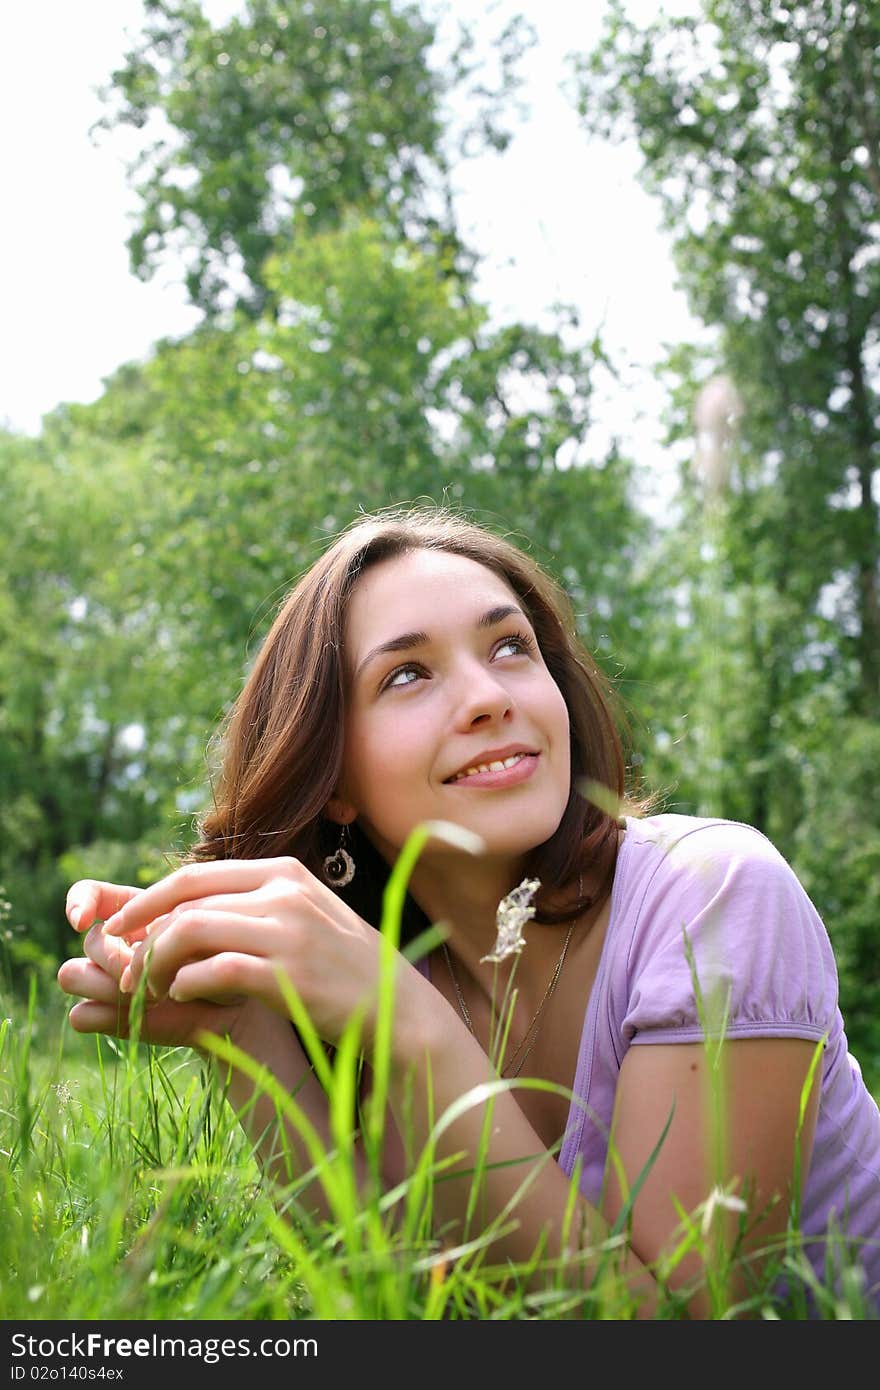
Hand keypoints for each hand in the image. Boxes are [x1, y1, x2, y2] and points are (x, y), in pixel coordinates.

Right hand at [58, 880, 255, 1049]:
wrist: (242, 998)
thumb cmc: (231, 952)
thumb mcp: (206, 929)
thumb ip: (168, 929)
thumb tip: (126, 956)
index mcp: (137, 913)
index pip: (89, 896)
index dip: (79, 902)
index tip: (82, 921)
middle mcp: (118, 944)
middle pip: (90, 941)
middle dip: (117, 957)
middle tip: (156, 973)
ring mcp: (110, 982)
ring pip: (72, 974)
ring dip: (104, 985)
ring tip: (153, 997)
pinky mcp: (111, 1018)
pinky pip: (80, 1015)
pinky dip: (104, 1016)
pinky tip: (140, 1016)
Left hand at [101, 857, 424, 1051]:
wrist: (396, 1008)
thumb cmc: (342, 968)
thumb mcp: (303, 917)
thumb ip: (253, 905)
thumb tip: (186, 911)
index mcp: (283, 873)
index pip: (193, 876)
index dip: (145, 902)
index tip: (118, 929)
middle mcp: (284, 894)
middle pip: (185, 906)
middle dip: (144, 941)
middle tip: (128, 975)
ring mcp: (288, 933)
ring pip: (190, 933)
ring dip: (157, 964)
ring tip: (151, 990)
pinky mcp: (288, 976)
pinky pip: (214, 972)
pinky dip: (187, 984)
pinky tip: (183, 998)